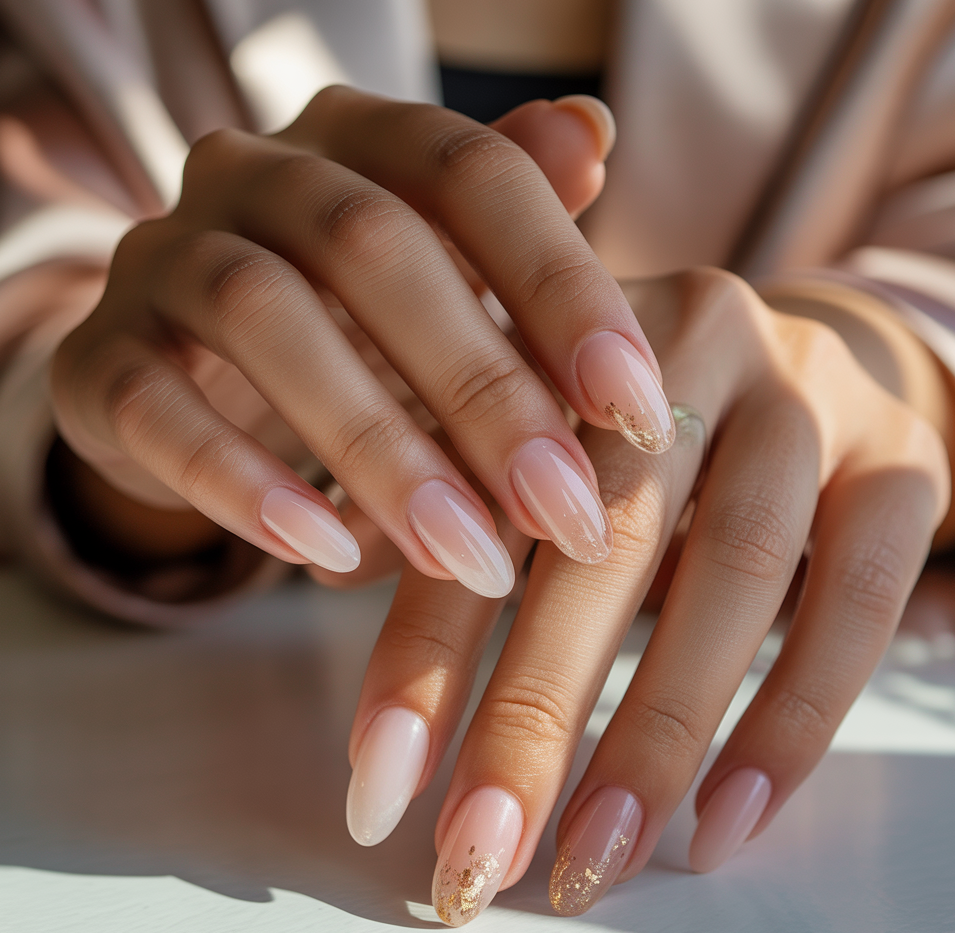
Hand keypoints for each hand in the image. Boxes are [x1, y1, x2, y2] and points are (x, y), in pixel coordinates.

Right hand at [50, 88, 675, 595]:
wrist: (201, 387)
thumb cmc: (358, 337)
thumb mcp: (448, 289)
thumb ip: (514, 235)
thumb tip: (594, 134)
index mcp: (359, 142)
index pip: (471, 172)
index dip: (561, 285)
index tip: (636, 407)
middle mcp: (253, 173)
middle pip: (374, 247)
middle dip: (484, 389)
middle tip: (565, 511)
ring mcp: (163, 258)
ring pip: (268, 320)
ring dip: (381, 449)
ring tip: (470, 558)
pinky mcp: (100, 359)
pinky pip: (160, 409)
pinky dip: (247, 485)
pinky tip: (331, 554)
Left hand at [345, 268, 952, 923]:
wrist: (800, 360)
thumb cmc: (627, 420)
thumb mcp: (528, 427)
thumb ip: (439, 488)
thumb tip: (327, 566)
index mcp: (571, 332)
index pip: (483, 499)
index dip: (426, 646)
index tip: (378, 786)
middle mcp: (694, 343)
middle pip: (609, 536)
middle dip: (536, 711)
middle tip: (478, 852)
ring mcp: (810, 398)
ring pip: (739, 570)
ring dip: (658, 736)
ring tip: (594, 862)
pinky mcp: (902, 463)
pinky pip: (861, 600)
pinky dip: (794, 722)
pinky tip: (723, 827)